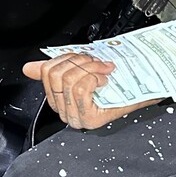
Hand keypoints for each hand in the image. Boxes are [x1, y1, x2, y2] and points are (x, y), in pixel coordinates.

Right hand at [22, 53, 158, 130]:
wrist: (145, 90)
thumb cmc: (119, 82)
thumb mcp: (84, 70)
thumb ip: (57, 67)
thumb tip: (30, 67)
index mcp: (59, 99)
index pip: (47, 71)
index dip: (66, 57)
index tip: (85, 57)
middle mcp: (65, 111)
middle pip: (56, 74)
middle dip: (80, 62)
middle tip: (98, 63)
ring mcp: (76, 117)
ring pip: (69, 80)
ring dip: (90, 69)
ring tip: (104, 71)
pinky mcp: (89, 120)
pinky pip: (81, 88)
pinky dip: (94, 78)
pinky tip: (105, 81)